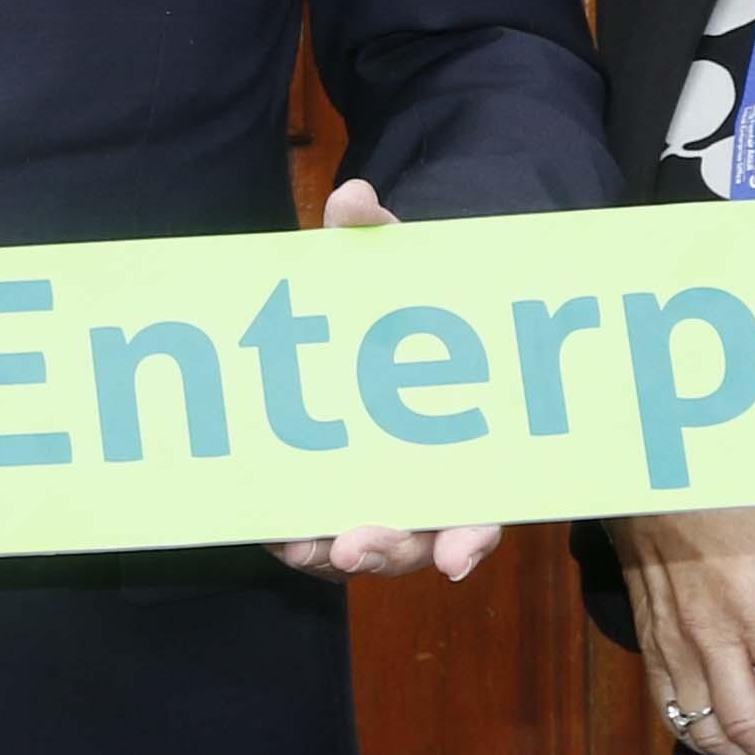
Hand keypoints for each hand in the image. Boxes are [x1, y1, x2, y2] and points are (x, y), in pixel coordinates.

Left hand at [267, 181, 499, 584]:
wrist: (375, 319)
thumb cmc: (402, 299)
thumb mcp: (394, 266)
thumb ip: (372, 235)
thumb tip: (352, 197)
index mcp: (471, 450)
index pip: (483, 511)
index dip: (472, 538)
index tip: (458, 557)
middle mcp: (433, 488)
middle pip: (419, 543)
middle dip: (388, 550)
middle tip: (352, 548)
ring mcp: (384, 499)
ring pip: (368, 547)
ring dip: (336, 554)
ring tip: (299, 546)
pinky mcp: (334, 497)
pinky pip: (320, 532)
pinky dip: (299, 536)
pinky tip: (270, 531)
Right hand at [615, 500, 754, 754]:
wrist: (646, 483)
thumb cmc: (716, 493)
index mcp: (752, 601)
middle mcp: (709, 632)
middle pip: (748, 724)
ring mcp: (674, 643)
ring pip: (706, 728)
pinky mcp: (651, 644)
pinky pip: (672, 709)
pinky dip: (701, 736)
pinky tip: (726, 739)